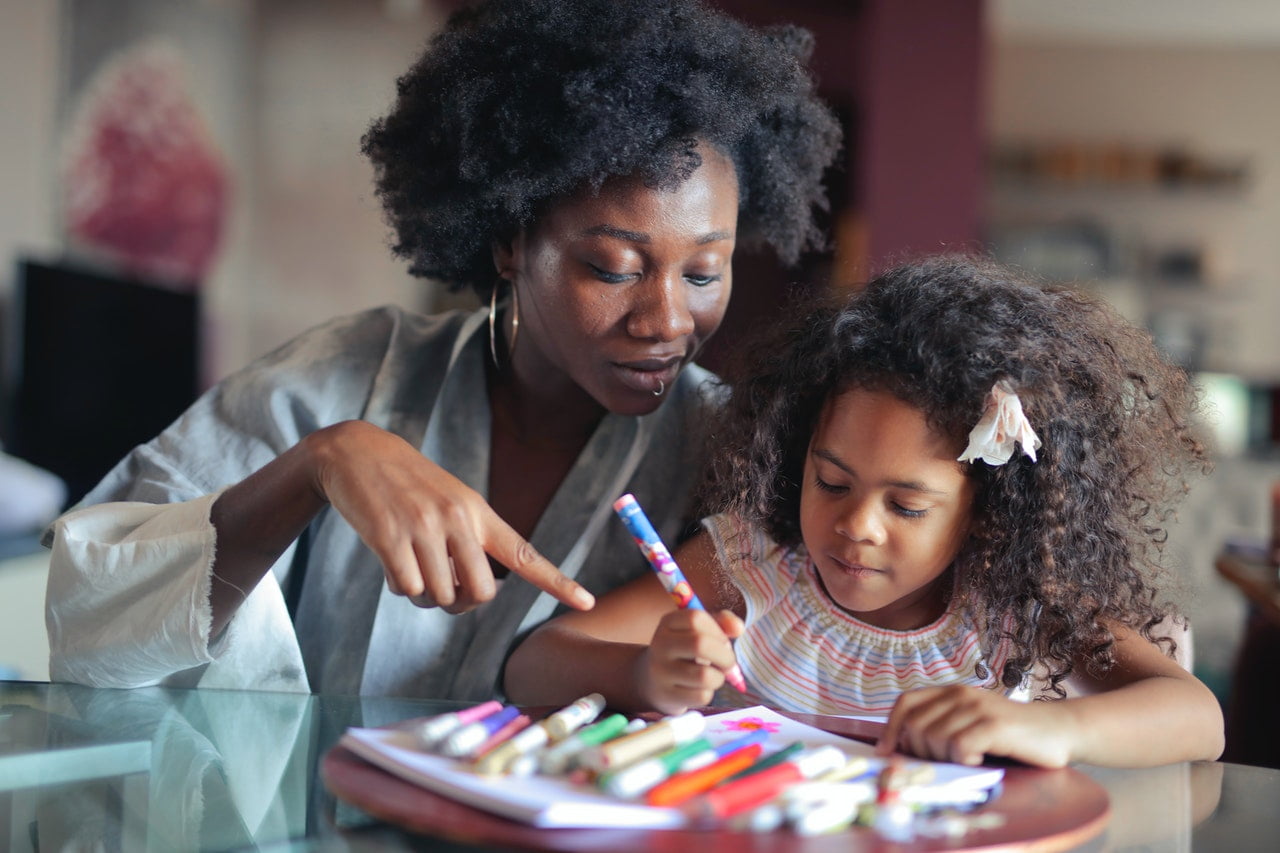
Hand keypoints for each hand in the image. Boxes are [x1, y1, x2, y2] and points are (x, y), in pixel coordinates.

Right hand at [306, 420, 594, 613]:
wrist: (356, 452)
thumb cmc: (408, 485)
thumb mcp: (450, 501)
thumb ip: (468, 541)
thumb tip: (468, 594)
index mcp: (479, 513)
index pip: (525, 554)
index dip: (557, 582)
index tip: (587, 602)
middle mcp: (458, 519)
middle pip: (480, 593)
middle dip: (461, 602)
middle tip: (444, 587)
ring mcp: (424, 528)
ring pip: (440, 596)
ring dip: (424, 593)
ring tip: (410, 562)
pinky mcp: (390, 537)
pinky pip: (407, 589)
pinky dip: (398, 586)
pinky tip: (390, 560)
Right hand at [639, 608, 743, 713]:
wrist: (650, 680)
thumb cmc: (684, 652)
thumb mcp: (699, 631)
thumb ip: (722, 623)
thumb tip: (739, 628)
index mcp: (668, 623)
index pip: (696, 618)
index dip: (718, 630)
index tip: (722, 640)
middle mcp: (660, 644)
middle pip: (700, 644)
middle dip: (725, 656)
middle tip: (727, 663)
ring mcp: (661, 671)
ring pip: (704, 676)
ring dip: (719, 677)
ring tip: (713, 676)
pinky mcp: (666, 695)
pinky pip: (701, 696)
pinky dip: (708, 693)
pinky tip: (700, 689)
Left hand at [876, 685, 1073, 767]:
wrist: (1058, 731)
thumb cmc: (1010, 736)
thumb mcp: (969, 724)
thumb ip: (940, 728)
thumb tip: (899, 750)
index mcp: (950, 692)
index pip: (905, 703)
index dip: (890, 728)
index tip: (887, 753)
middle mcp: (960, 694)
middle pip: (915, 727)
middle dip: (921, 753)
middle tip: (946, 762)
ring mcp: (977, 707)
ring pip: (934, 739)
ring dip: (946, 759)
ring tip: (969, 759)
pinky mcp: (994, 724)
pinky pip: (959, 747)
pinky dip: (965, 760)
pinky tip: (980, 759)